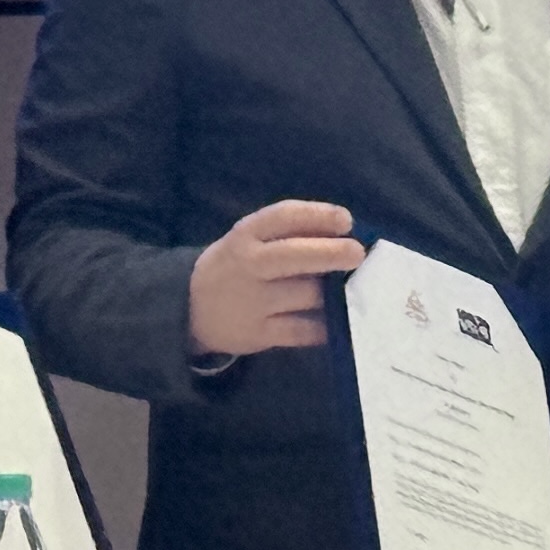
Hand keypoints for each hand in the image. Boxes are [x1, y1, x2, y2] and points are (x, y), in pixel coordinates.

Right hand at [186, 198, 366, 358]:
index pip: (284, 216)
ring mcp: (253, 302)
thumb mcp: (251, 238)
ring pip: (305, 295)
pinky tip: (340, 318)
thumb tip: (344, 228)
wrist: (191, 309)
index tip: (346, 220)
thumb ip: (289, 231)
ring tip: (353, 285)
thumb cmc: (237, 265)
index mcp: (246, 234)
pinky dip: (325, 325)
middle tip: (358, 254)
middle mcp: (249, 265)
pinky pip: (303, 330)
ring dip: (334, 290)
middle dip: (331, 253)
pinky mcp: (259, 334)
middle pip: (294, 256)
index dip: (318, 215)